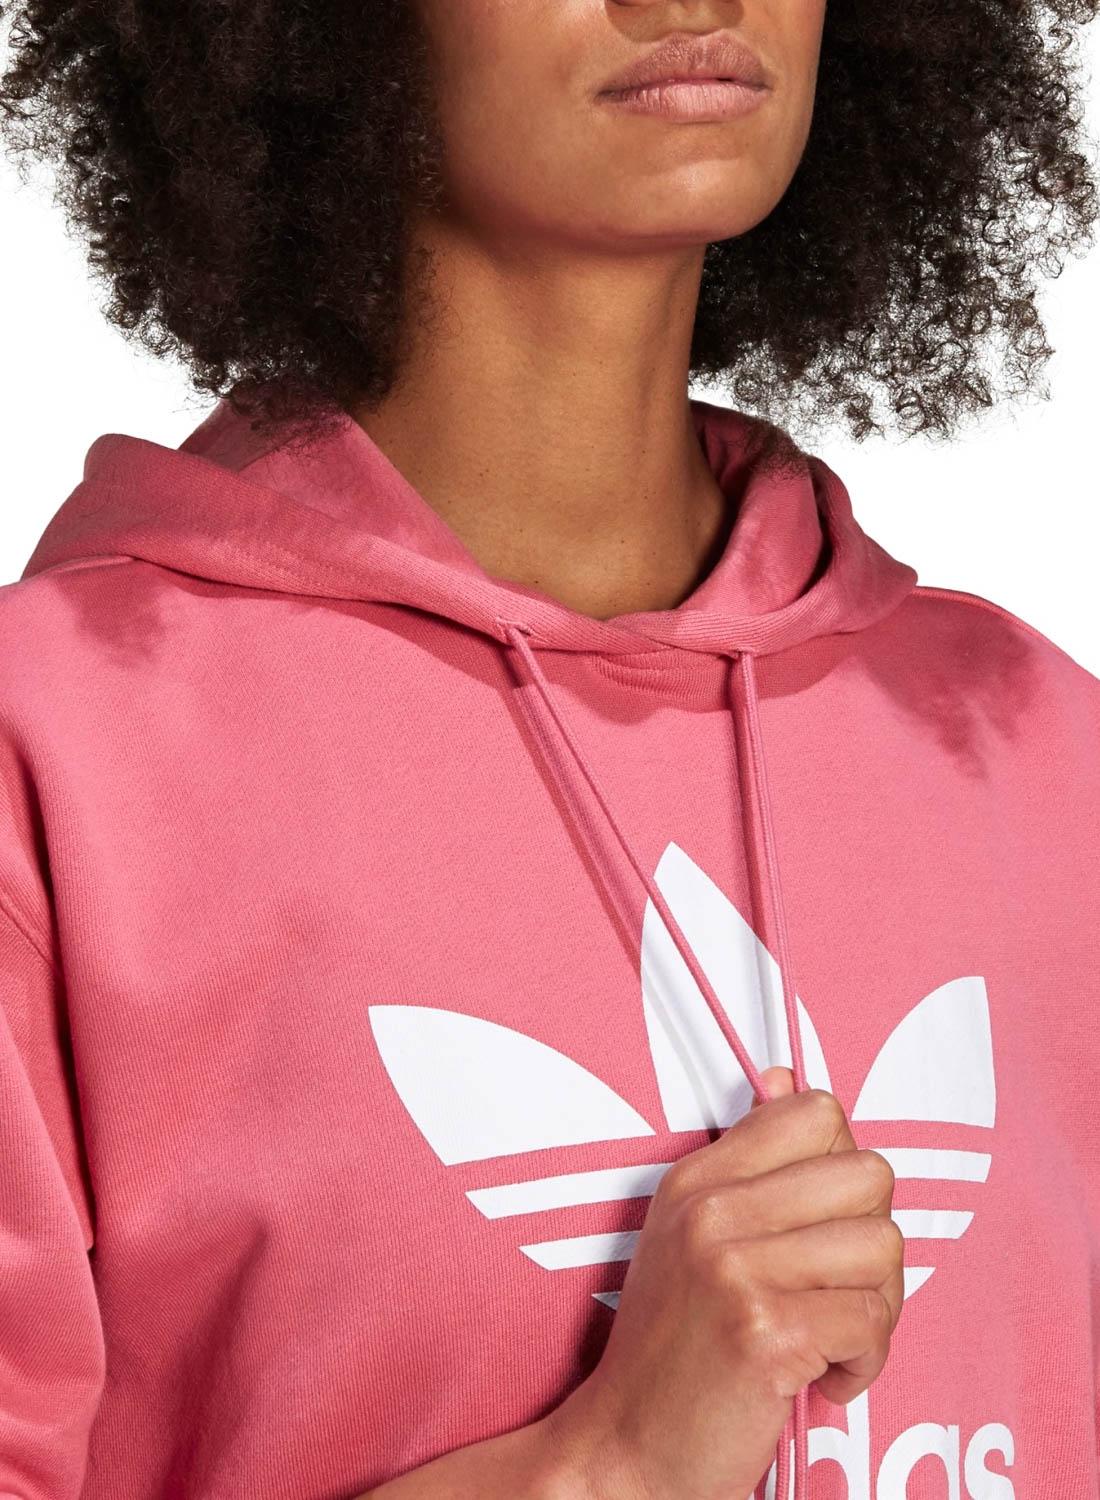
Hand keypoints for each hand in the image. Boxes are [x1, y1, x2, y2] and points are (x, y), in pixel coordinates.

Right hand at [542, 1067, 903, 1499]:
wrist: (626, 1453)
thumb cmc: (673, 1351)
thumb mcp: (689, 1234)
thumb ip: (746, 1162)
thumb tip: (785, 1079)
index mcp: (697, 1177)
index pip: (817, 1112)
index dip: (841, 1168)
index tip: (820, 1224)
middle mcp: (711, 1210)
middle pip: (869, 1175)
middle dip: (872, 1241)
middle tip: (836, 1290)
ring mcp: (735, 1268)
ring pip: (884, 1248)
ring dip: (875, 1309)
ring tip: (831, 1338)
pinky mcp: (765, 1332)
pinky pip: (872, 1322)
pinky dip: (865, 1363)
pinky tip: (824, 1379)